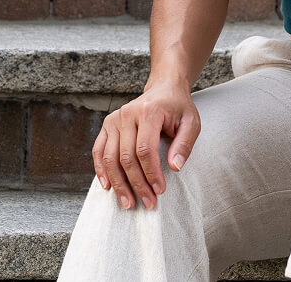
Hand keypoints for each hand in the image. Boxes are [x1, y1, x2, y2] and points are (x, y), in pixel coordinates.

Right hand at [92, 82, 200, 209]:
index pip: (145, 149)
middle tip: (148, 202)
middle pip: (127, 157)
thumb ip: (185, 144)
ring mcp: (114, 119)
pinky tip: (107, 185)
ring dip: (118, 183)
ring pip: (110, 157)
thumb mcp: (191, 123)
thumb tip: (175, 167)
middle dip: (137, 184)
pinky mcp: (107, 124)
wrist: (164, 89)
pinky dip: (101, 169)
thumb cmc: (178, 107)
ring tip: (127, 202)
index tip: (160, 190)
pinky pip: (99, 150)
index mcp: (149, 112)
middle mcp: (127, 114)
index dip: (151, 173)